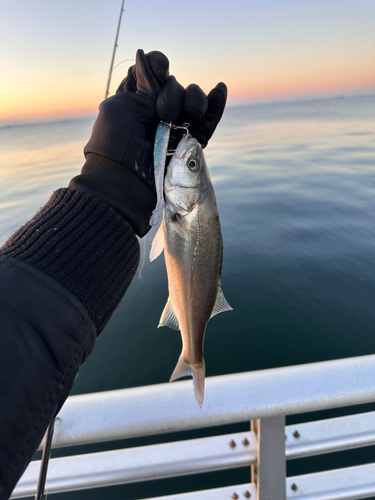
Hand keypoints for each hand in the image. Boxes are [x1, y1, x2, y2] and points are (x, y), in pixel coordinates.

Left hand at [69, 49, 226, 236]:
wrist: (127, 181)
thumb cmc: (116, 145)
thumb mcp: (121, 107)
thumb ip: (141, 84)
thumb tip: (147, 58)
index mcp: (137, 99)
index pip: (155, 71)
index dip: (160, 66)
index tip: (160, 72)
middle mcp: (157, 111)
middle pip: (176, 85)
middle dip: (172, 93)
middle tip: (162, 113)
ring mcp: (176, 127)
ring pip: (194, 100)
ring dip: (193, 99)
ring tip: (188, 114)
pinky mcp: (192, 143)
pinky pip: (209, 120)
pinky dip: (216, 104)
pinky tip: (219, 89)